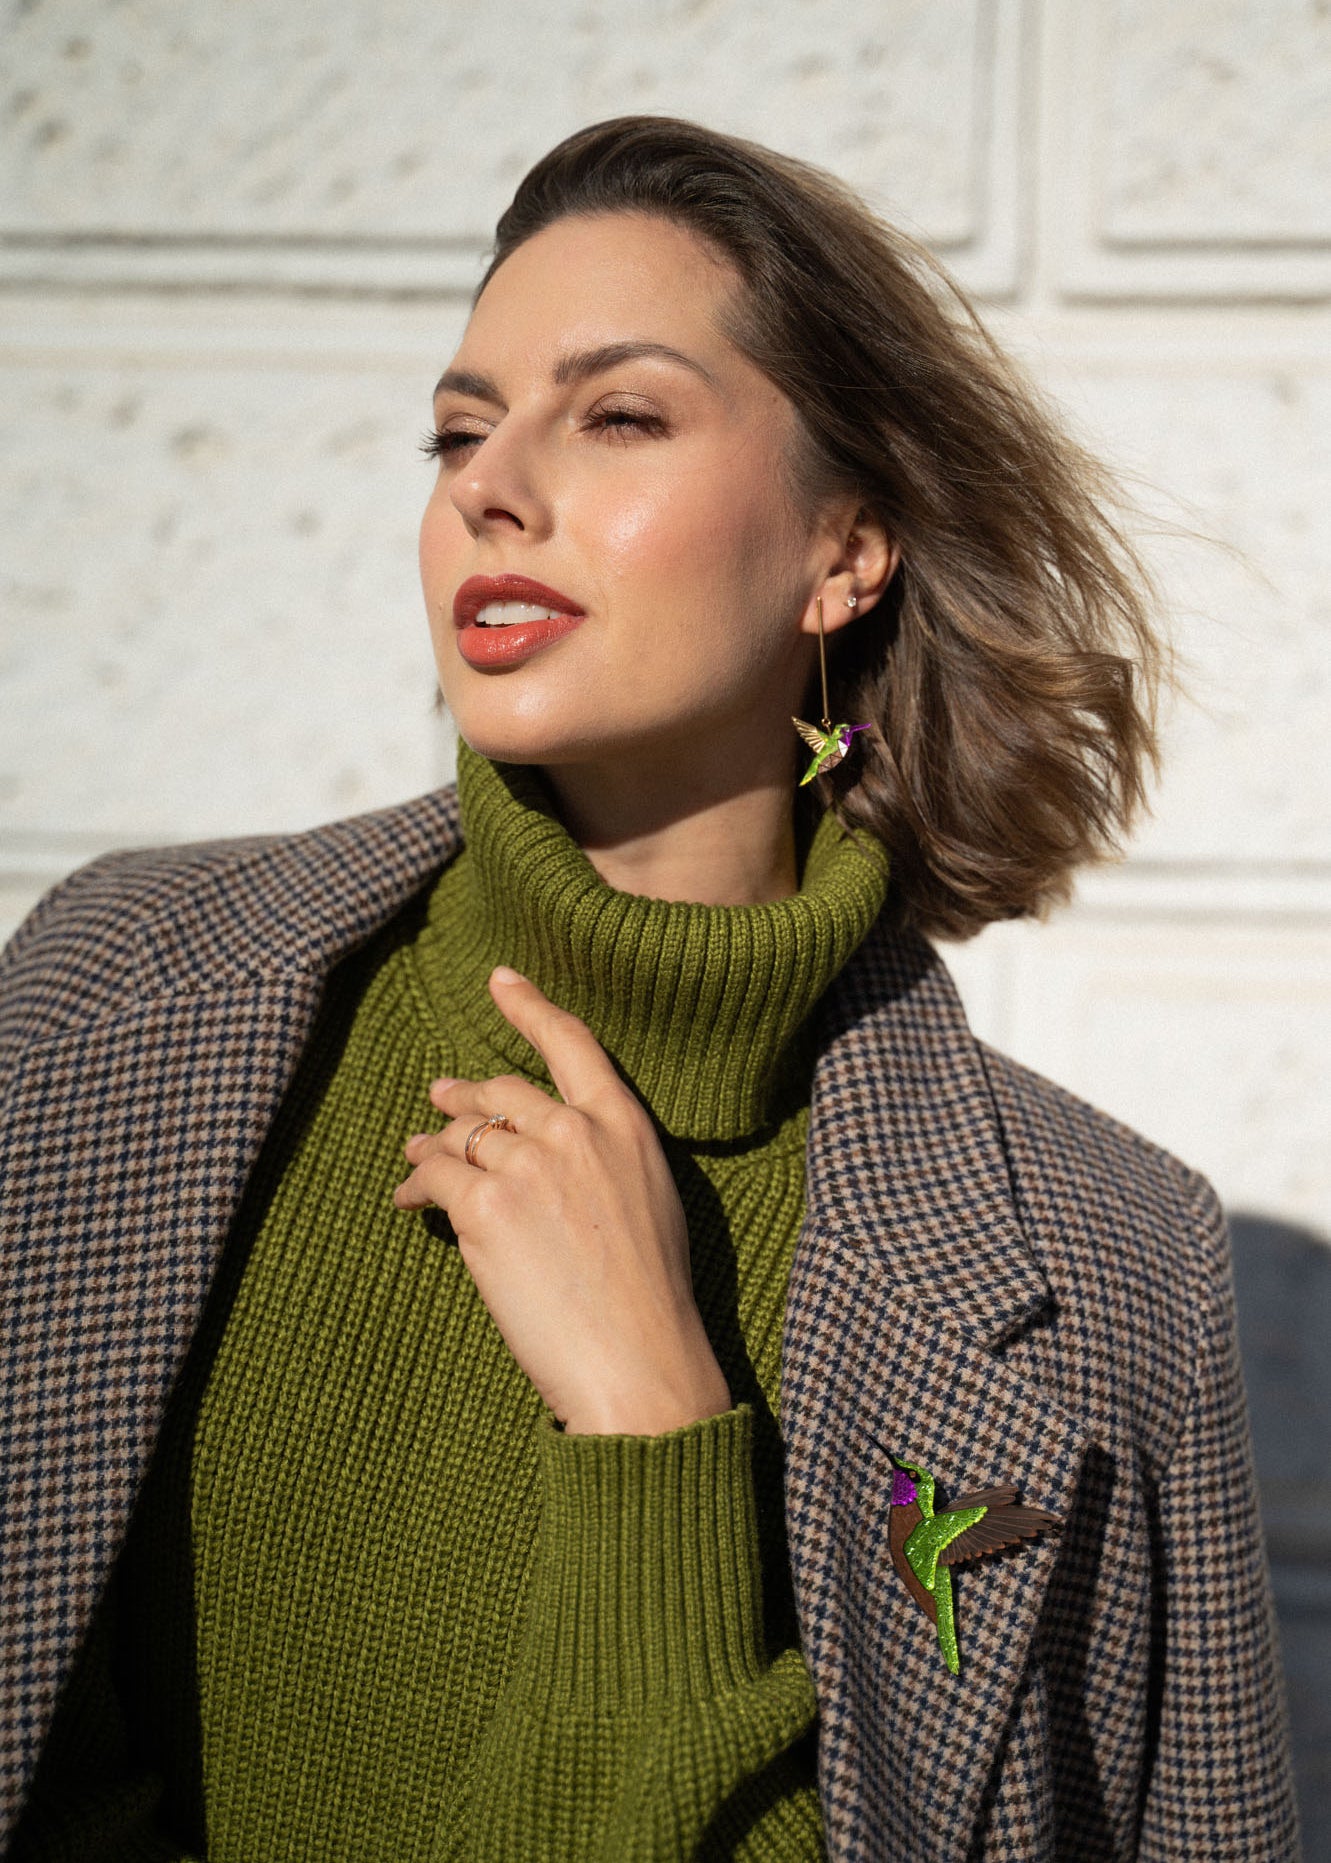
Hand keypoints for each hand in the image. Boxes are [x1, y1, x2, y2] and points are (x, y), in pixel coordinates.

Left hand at [393, 966, 731, 1435]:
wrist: (639, 1361)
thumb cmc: (652, 1299)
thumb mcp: (650, 1202)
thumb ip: (603, 1159)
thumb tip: (549, 1152)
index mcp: (625, 1125)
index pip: (571, 1043)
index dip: (529, 1005)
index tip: (500, 980)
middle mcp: (575, 1131)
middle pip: (502, 1090)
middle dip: (465, 1093)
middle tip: (442, 1094)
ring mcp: (527, 1165)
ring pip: (463, 1134)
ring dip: (433, 1141)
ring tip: (415, 1150)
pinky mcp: (486, 1206)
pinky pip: (435, 1177)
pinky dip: (416, 1183)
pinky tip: (407, 1196)